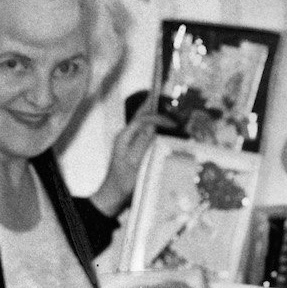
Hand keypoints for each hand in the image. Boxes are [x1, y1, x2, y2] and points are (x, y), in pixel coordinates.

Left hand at [91, 81, 160, 218]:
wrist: (113, 197)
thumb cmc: (123, 182)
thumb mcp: (134, 163)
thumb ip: (142, 143)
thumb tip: (152, 126)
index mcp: (124, 137)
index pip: (144, 119)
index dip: (159, 119)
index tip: (173, 124)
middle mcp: (126, 136)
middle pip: (141, 115)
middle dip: (152, 104)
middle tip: (162, 90)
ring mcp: (128, 143)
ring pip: (142, 123)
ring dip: (153, 114)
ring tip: (164, 105)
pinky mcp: (133, 150)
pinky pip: (144, 133)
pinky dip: (153, 127)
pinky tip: (160, 127)